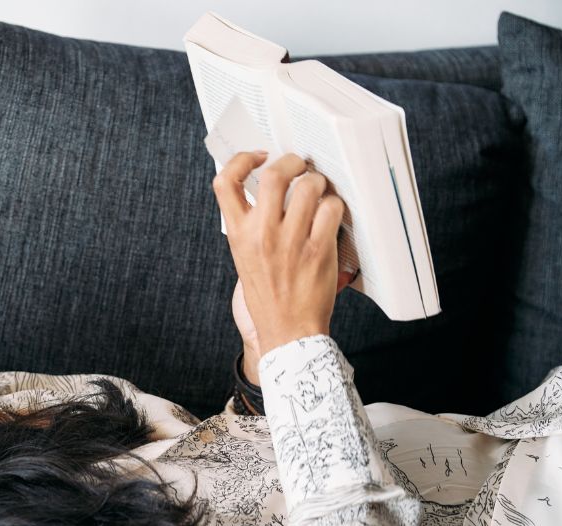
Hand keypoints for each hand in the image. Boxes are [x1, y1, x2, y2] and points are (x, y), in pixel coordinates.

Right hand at [214, 151, 346, 356]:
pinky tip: (331, 215)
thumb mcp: (244, 257)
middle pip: (275, 175)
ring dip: (318, 183)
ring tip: (319, 193)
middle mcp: (262, 234)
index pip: (226, 182)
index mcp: (238, 234)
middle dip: (292, 162)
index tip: (258, 157)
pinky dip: (335, 206)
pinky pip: (332, 209)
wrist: (285, 332)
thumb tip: (268, 187)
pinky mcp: (318, 250)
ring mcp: (291, 242)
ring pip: (310, 186)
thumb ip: (251, 225)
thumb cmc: (266, 296)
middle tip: (300, 167)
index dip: (242, 159)